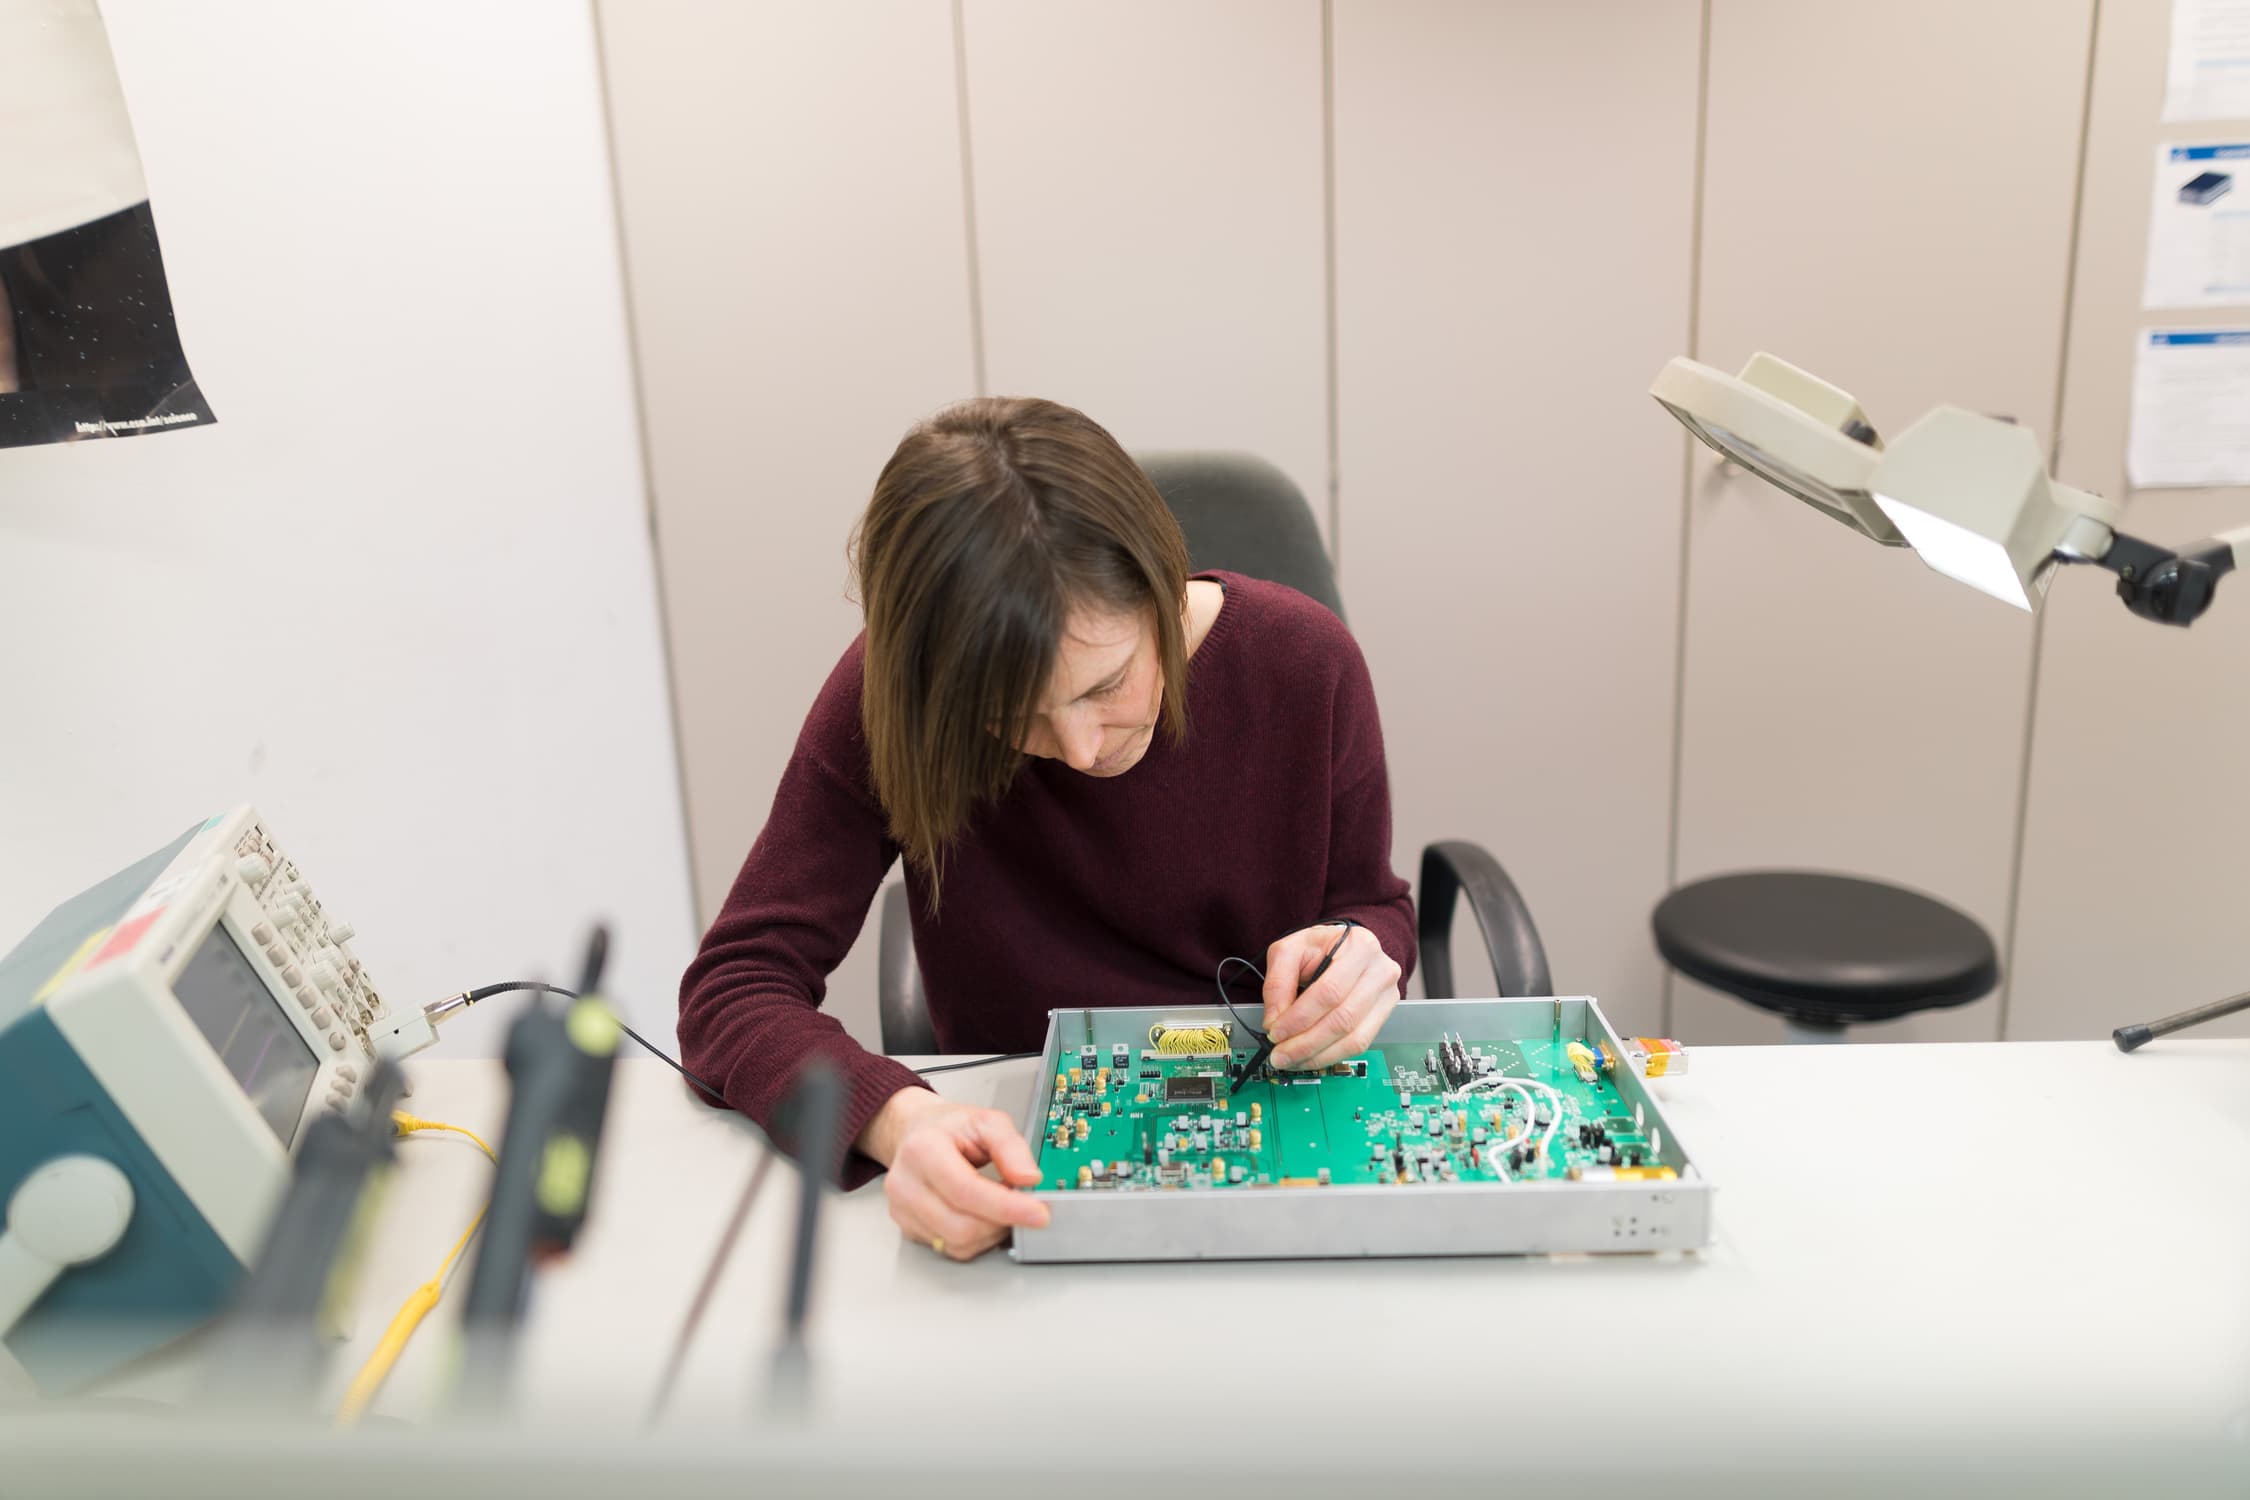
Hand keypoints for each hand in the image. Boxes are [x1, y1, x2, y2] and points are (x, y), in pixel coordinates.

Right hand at [859, 1088, 1049, 1260]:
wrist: (915, 1134)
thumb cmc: (948, 1128)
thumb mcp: (987, 1121)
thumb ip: (1011, 1147)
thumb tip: (1029, 1178)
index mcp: (923, 1150)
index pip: (966, 1191)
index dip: (1006, 1207)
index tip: (1038, 1213)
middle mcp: (906, 1183)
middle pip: (961, 1226)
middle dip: (1001, 1221)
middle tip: (1021, 1204)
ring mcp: (903, 1210)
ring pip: (958, 1243)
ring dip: (990, 1232)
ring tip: (999, 1205)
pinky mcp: (908, 1228)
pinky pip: (951, 1249)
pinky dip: (975, 1238)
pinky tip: (981, 1215)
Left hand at [1260, 923, 1401, 1071]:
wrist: (1346, 946)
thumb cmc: (1319, 947)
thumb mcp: (1289, 950)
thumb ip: (1277, 983)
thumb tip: (1274, 1022)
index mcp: (1359, 947)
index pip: (1329, 992)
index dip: (1300, 1018)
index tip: (1275, 1033)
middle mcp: (1381, 971)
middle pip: (1343, 1019)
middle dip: (1306, 1043)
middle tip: (1279, 1055)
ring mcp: (1387, 994)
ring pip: (1354, 1038)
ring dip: (1318, 1055)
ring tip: (1291, 1059)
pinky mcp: (1386, 1014)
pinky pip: (1360, 1044)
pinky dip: (1332, 1055)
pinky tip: (1311, 1056)